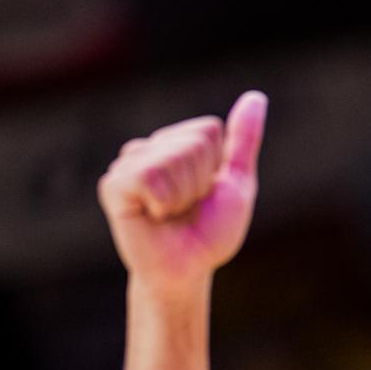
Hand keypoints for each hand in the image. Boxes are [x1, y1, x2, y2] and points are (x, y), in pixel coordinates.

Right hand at [97, 91, 266, 291]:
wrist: (185, 272)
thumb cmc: (208, 234)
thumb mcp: (237, 185)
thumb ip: (244, 142)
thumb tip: (256, 97)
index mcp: (178, 142)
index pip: (208, 131)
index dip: (215, 169)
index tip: (204, 195)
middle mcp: (150, 147)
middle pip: (192, 144)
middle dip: (199, 184)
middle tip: (185, 210)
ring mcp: (129, 164)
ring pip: (171, 159)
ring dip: (182, 197)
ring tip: (170, 214)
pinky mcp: (114, 185)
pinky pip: (147, 176)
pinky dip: (162, 203)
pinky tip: (152, 216)